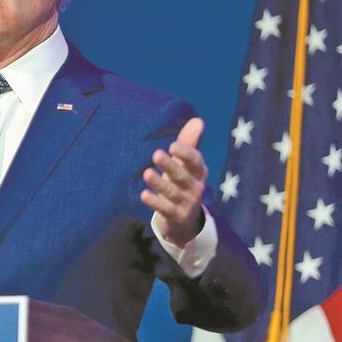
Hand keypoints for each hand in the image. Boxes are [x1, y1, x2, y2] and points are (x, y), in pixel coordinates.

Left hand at [140, 117, 207, 246]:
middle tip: (156, 154)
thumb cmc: (183, 184)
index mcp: (198, 172)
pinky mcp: (176, 216)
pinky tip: (144, 194)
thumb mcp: (186, 165)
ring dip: (159, 183)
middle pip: (182, 176)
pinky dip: (155, 202)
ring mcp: (186, 203)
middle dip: (170, 165)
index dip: (186, 154)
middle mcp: (195, 187)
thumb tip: (198, 120)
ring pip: (172, 192)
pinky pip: (165, 209)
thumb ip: (189, 144)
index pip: (195, 162)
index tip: (173, 146)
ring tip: (146, 173)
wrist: (186, 221)